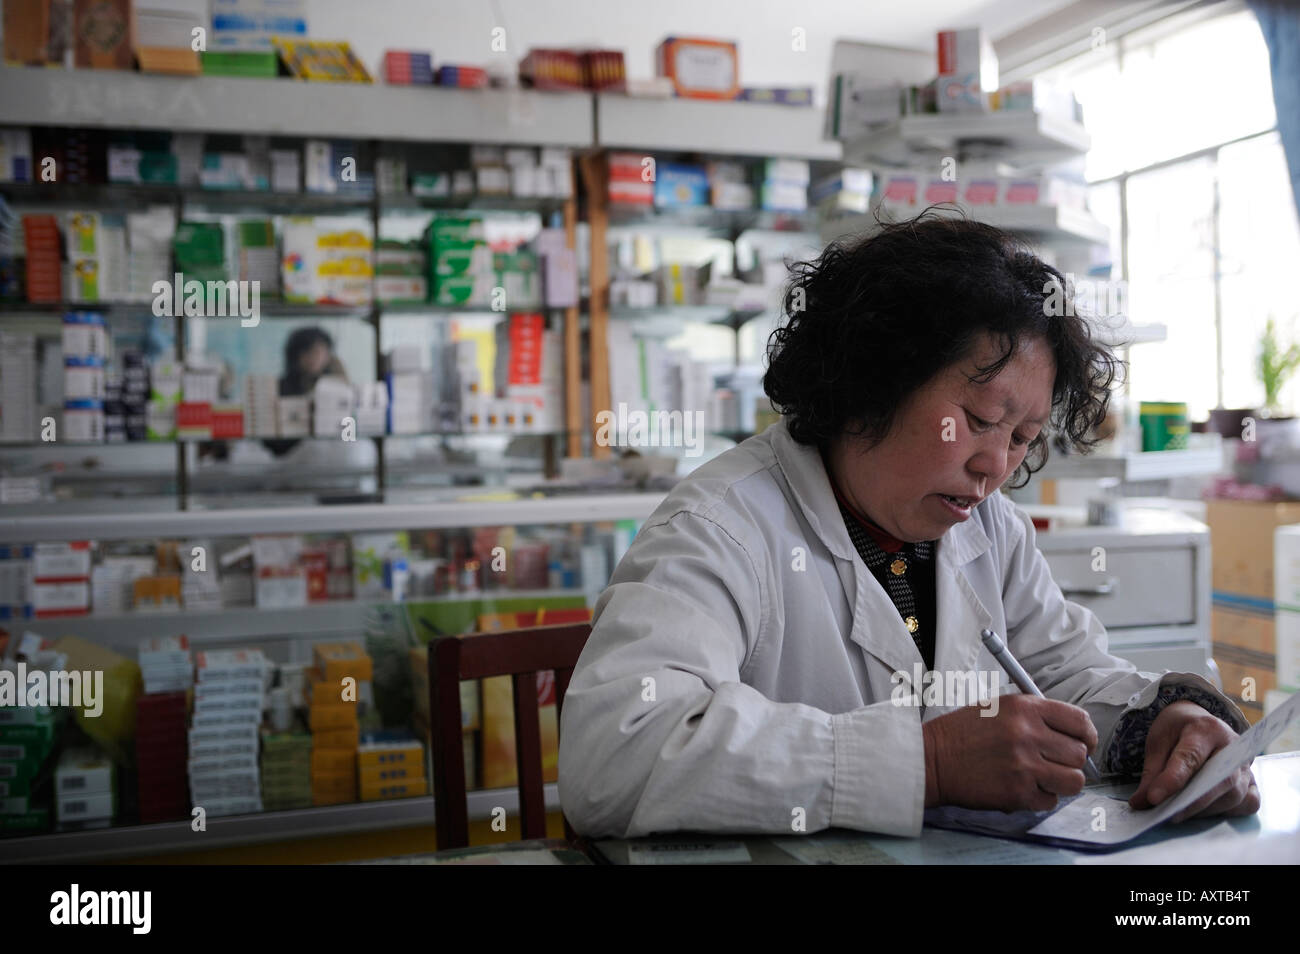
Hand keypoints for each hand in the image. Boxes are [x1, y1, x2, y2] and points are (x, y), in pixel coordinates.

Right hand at [922, 694, 1097, 811]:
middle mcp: (1028, 734)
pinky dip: (1041, 798)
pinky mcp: (1017, 792)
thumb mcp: (999, 707)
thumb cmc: (963, 732)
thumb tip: (1073, 734)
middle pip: (1079, 754)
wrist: (932, 758)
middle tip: (1056, 762)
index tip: (1083, 743)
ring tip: (1043, 777)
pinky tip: (1024, 787)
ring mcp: (1024, 765)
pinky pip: (1051, 801)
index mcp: (1025, 708)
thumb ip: (1036, 715)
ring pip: (1073, 780)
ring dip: (1062, 782)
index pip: (1079, 721)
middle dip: (1071, 761)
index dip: (1087, 736)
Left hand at [1128, 700, 1259, 820]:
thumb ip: (1152, 772)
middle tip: (1168, 815)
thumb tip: (1141, 803)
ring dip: (1206, 810)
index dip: (1172, 780)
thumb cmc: (1178, 731)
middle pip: (1219, 779)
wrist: (1198, 721)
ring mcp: (1247, 765)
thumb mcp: (1159, 741)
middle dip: (1193, 802)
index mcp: (1205, 729)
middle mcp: (1233, 746)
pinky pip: (1248, 803)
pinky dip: (1228, 812)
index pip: (1190, 757)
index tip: (1154, 798)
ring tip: (1180, 814)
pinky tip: (1206, 811)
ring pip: (1234, 795)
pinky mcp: (1252, 781)